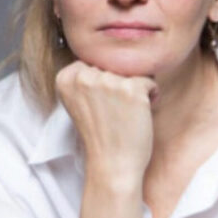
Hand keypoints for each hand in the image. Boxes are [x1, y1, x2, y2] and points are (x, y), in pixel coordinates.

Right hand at [55, 60, 159, 184]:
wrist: (112, 165)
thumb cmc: (101, 136)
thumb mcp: (81, 102)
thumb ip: (86, 78)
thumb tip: (110, 53)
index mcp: (66, 77)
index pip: (94, 61)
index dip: (104, 83)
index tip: (100, 106)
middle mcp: (84, 76)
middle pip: (114, 65)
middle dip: (120, 85)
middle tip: (115, 112)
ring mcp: (108, 81)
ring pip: (132, 72)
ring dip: (136, 90)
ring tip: (126, 113)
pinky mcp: (131, 90)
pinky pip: (150, 81)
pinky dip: (151, 96)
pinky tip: (140, 114)